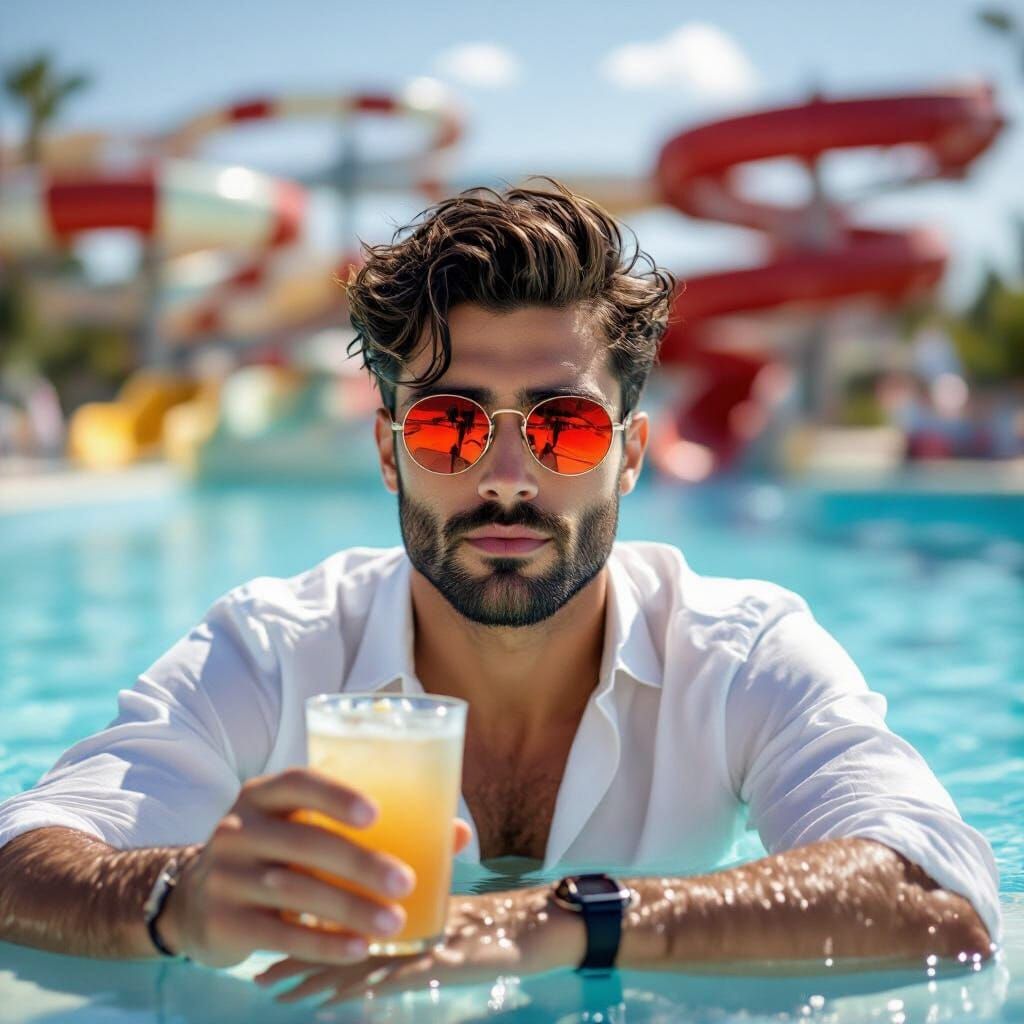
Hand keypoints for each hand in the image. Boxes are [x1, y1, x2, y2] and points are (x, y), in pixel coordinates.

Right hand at [160, 767, 470, 967]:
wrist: (194, 900)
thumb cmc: (276, 852)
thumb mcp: (304, 826)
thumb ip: (367, 826)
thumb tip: (456, 832)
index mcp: (263, 794)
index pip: (297, 781)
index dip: (335, 794)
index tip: (377, 813)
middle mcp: (238, 829)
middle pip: (303, 841)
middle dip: (359, 862)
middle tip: (406, 880)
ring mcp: (225, 877)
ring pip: (294, 891)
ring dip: (349, 908)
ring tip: (394, 921)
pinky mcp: (223, 923)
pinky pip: (278, 934)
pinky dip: (322, 943)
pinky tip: (358, 947)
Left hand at [253, 885, 584, 1006]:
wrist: (537, 927)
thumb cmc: (494, 923)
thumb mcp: (449, 915)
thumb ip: (417, 914)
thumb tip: (379, 912)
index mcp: (405, 904)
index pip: (348, 905)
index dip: (307, 919)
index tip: (272, 932)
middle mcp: (406, 920)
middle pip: (341, 935)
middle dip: (297, 952)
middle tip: (260, 970)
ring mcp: (419, 941)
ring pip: (354, 957)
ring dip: (312, 975)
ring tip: (275, 988)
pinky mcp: (436, 962)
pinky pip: (386, 977)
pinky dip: (352, 989)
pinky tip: (325, 1002)